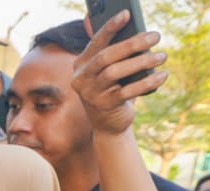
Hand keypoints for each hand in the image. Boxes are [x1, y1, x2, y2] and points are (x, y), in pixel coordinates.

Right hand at [74, 11, 167, 136]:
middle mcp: (81, 78)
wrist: (108, 123)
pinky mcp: (104, 106)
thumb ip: (110, 48)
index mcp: (81, 64)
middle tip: (155, 36)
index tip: (126, 14)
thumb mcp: (109, 69)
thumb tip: (112, 21)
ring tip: (162, 56)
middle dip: (132, 44)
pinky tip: (162, 75)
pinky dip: (146, 82)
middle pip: (106, 56)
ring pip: (114, 72)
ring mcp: (90, 93)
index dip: (110, 27)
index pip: (96, 42)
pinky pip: (127, 92)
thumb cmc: (113, 89)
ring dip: (142, 62)